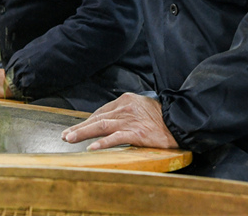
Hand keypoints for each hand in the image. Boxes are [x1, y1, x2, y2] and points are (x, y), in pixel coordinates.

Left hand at [61, 93, 178, 150]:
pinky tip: (92, 147)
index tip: (77, 129)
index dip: (87, 121)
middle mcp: (125, 108)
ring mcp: (130, 120)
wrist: (181, 121)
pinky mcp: (136, 133)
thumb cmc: (162, 117)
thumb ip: (126, 113)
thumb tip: (110, 122)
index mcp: (126, 100)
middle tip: (66, 135)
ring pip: (101, 125)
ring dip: (83, 132)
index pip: (101, 111)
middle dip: (80, 127)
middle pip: (97, 117)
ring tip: (70, 138)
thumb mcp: (142, 107)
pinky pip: (115, 138)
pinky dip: (102, 142)